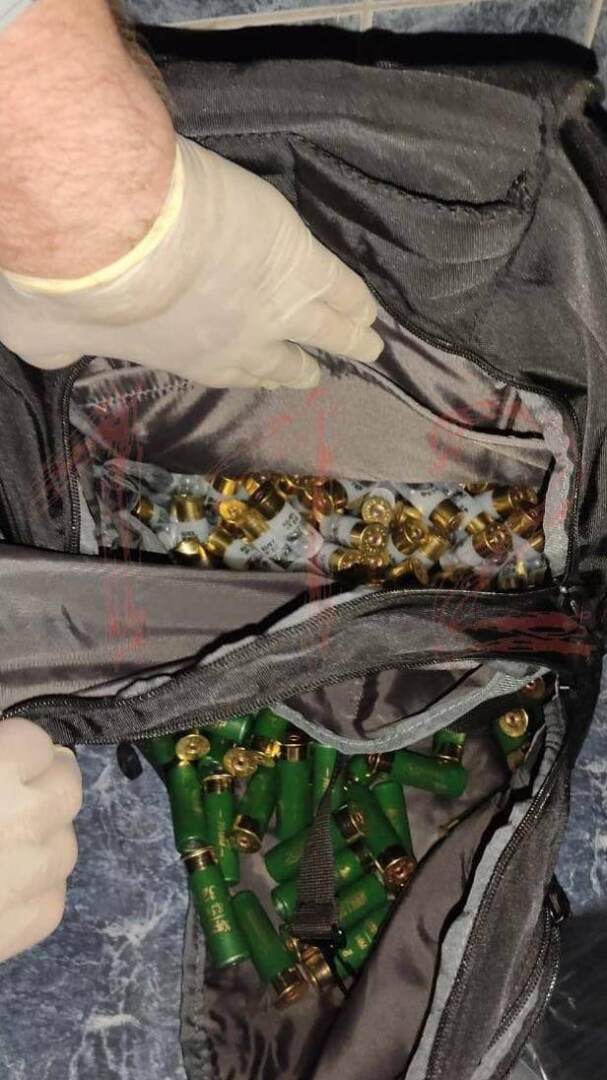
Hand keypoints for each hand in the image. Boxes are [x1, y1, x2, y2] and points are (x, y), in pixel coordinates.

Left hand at [0, 135, 381, 389]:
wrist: (123, 244)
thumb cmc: (83, 292)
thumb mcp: (52, 332)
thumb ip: (56, 345)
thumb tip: (45, 351)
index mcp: (195, 358)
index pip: (240, 372)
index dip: (264, 375)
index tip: (282, 377)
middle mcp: (242, 341)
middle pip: (287, 358)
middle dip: (307, 366)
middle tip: (323, 370)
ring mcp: (275, 304)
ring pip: (326, 323)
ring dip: (349, 333)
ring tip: (369, 339)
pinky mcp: (298, 261)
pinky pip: (340, 285)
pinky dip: (355, 296)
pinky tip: (369, 305)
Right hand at [0, 718, 81, 962]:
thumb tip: (17, 761)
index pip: (38, 742)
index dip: (22, 750)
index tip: (10, 757)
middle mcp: (23, 817)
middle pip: (66, 787)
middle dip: (46, 785)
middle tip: (17, 793)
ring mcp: (31, 874)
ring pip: (67, 843)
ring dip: (43, 839)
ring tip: (6, 845)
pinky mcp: (28, 926)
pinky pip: (55, 896)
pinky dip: (37, 889)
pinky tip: (5, 888)